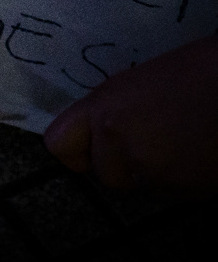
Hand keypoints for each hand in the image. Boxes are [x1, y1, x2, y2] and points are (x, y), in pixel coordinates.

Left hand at [43, 35, 217, 194]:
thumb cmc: (196, 70)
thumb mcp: (136, 84)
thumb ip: (110, 112)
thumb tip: (98, 134)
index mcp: (103, 108)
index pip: (60, 145)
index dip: (76, 151)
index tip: (90, 150)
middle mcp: (119, 141)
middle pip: (106, 174)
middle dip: (125, 165)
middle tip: (153, 140)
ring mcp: (153, 169)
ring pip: (142, 185)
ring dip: (157, 173)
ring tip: (182, 142)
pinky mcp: (186, 188)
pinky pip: (174, 191)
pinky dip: (186, 179)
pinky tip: (201, 153)